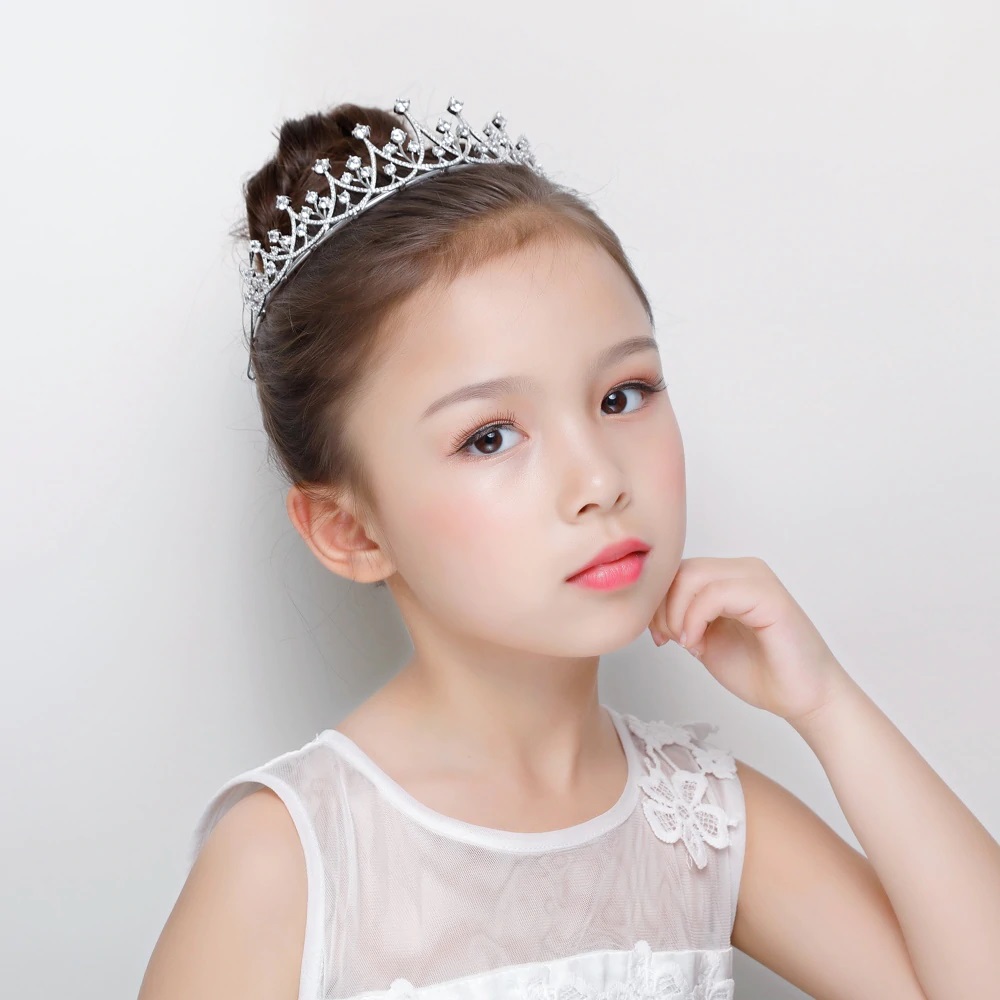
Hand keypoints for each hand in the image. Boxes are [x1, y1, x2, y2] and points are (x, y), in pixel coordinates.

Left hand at [648, 556, 851, 726]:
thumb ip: (683, 618)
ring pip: (693, 576)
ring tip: (686, 643)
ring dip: (677, 614)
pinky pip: (715, 592)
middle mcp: (744, 570)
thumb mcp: (705, 639)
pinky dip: (695, 618)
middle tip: (666, 640)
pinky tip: (697, 644)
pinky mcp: (769, 596)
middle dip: (663, 607)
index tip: (658, 636)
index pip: (678, 571)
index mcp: (730, 577)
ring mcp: (758, 579)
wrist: (803, 698)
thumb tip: (651, 608)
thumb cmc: (762, 671)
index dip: (659, 601)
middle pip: (681, 569)